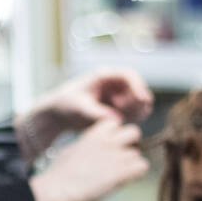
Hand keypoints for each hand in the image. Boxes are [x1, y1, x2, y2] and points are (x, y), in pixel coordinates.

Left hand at [19, 67, 153, 156]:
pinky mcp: (118, 110)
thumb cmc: (66, 105)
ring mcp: (117, 97)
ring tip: (118, 121)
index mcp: (104, 76)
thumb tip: (117, 119)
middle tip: (128, 116)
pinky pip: (132, 114)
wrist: (58, 114)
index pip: (129, 75)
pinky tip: (119, 125)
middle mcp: (114, 85)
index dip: (138, 86)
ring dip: (135, 112)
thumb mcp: (79, 107)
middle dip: (137, 103)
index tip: (142, 99)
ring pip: (137, 103)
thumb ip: (97, 113)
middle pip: (137, 90)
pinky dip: (132, 119)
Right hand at [29, 117, 148, 200]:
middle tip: (122, 157)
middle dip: (131, 144)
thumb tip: (90, 149)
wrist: (57, 189)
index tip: (110, 145)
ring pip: (138, 153)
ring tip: (120, 174)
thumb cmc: (59, 174)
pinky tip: (125, 180)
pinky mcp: (122, 172)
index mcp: (94, 134)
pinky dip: (137, 174)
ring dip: (131, 163)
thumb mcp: (71, 151)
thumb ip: (86, 145)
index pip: (115, 122)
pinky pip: (143, 166)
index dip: (116, 134)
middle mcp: (108, 142)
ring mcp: (116, 156)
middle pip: (134, 132)